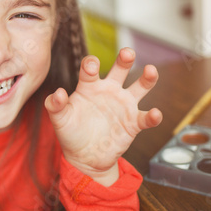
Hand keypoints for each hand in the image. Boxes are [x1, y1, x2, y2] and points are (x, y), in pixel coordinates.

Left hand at [45, 48, 161, 185]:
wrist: (85, 157)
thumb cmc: (71, 133)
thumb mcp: (60, 119)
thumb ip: (55, 105)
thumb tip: (58, 93)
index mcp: (89, 86)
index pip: (90, 69)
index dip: (91, 64)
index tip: (91, 65)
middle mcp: (109, 91)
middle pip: (120, 70)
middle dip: (124, 60)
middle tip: (128, 52)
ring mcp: (123, 105)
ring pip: (139, 87)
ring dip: (147, 78)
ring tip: (151, 70)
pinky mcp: (133, 123)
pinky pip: (145, 117)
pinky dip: (153, 116)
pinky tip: (156, 114)